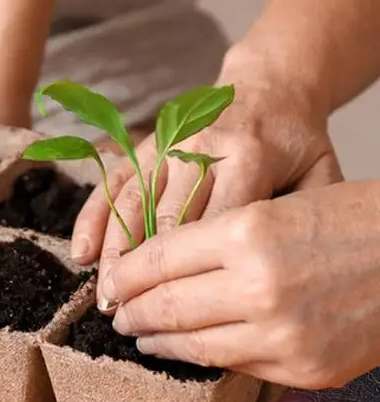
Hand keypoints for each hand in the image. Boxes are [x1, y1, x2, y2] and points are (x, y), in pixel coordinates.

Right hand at [71, 47, 342, 308]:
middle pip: (165, 221)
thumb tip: (276, 273)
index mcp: (248, 158)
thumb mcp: (321, 172)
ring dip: (115, 253)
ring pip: (132, 204)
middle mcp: (200, 149)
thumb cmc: (296, 140)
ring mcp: (167, 146)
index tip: (177, 316)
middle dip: (146, 273)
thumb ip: (302, 219)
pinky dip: (94, 217)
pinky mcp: (146, 146)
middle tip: (129, 317)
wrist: (270, 84)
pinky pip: (114, 182)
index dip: (192, 273)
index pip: (212, 227)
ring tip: (106, 296)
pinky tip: (82, 252)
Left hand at [107, 181, 379, 389]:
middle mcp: (259, 287)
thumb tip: (159, 271)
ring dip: (158, 342)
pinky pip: (234, 366)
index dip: (125, 274)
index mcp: (248, 232)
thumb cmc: (356, 221)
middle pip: (165, 306)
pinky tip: (190, 350)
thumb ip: (216, 241)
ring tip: (141, 336)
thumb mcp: (277, 209)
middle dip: (130, 312)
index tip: (112, 281)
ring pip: (193, 346)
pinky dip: (204, 357)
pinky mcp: (305, 370)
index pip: (158, 260)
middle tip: (116, 314)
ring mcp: (283, 336)